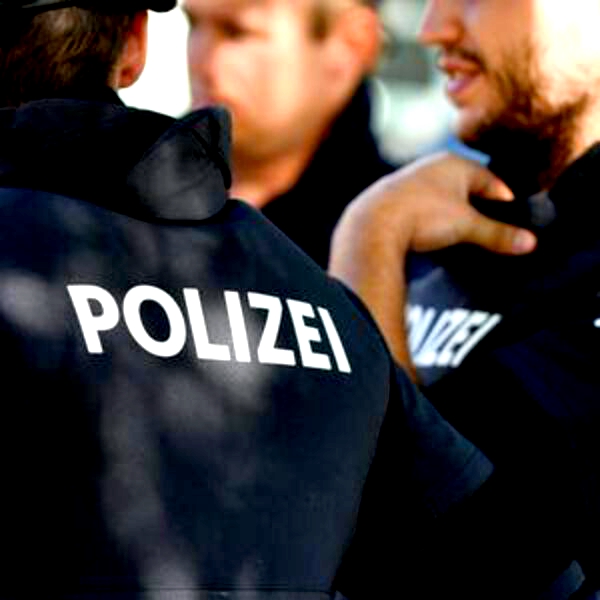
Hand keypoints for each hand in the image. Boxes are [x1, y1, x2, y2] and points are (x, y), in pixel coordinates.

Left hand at [332, 151, 536, 258]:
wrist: (371, 225)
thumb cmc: (422, 217)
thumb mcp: (466, 226)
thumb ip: (498, 233)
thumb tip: (530, 242)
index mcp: (454, 163)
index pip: (492, 181)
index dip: (505, 202)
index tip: (513, 222)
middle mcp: (431, 166)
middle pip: (466, 188)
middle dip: (478, 208)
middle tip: (489, 230)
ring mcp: (409, 181)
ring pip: (442, 198)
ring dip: (452, 215)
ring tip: (459, 236)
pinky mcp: (392, 199)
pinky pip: (420, 208)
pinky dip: (430, 220)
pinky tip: (430, 235)